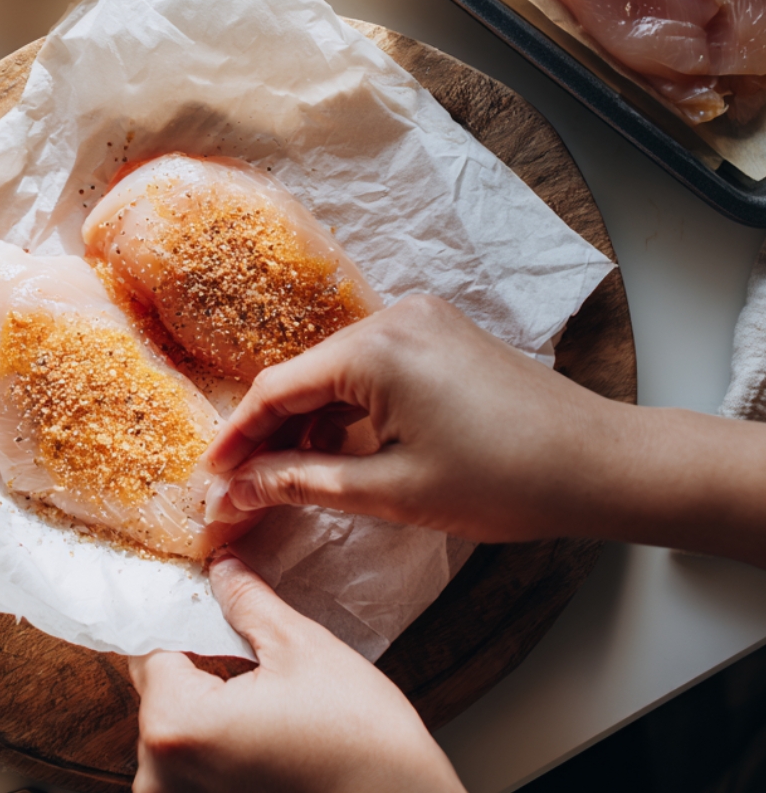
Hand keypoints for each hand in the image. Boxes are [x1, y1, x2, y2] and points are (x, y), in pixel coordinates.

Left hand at [130, 553, 463, 792]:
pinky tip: (258, 717)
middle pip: (156, 686)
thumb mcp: (301, 648)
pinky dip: (213, 733)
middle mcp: (161, 776)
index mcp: (175, 726)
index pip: (150, 645)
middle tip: (239, 632)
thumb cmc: (362, 745)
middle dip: (193, 654)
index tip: (205, 590)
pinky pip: (189, 759)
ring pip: (172, 723)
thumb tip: (219, 564)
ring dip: (203, 695)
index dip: (180, 610)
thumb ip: (245, 600)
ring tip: (255, 679)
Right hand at [207, 293, 619, 543]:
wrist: (599, 462)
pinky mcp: (438, 332)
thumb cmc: (503, 481)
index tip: (209, 479)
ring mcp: (418, 319)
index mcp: (373, 348)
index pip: (276, 389)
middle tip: (242, 488)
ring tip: (287, 478)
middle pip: (304, 377)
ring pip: (336, 372)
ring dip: (309, 422)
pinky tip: (339, 450)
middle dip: (270, 434)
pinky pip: (371, 367)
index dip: (237, 438)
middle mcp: (390, 317)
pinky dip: (348, 408)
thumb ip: (302, 483)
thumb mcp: (391, 491)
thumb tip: (238, 492)